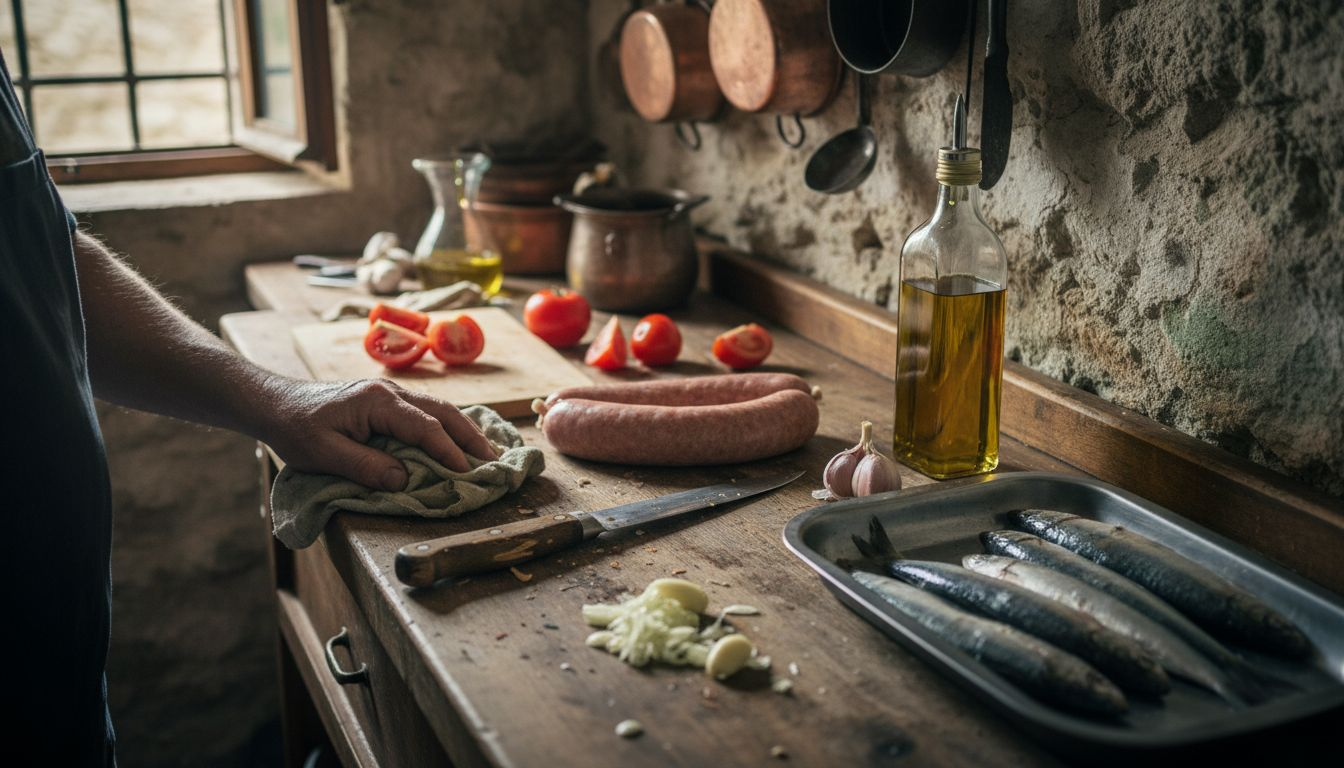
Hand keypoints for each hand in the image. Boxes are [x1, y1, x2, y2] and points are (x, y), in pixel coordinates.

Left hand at [257, 377, 498, 489]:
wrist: (275, 403)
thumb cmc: (296, 429)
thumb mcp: (324, 455)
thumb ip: (366, 467)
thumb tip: (404, 480)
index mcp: (378, 402)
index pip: (426, 427)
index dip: (449, 451)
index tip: (468, 473)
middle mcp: (390, 392)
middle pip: (443, 412)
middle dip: (470, 437)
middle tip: (494, 461)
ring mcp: (390, 393)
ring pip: (438, 408)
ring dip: (464, 430)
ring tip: (485, 452)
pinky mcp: (386, 401)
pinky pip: (427, 411)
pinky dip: (448, 425)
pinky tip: (458, 439)